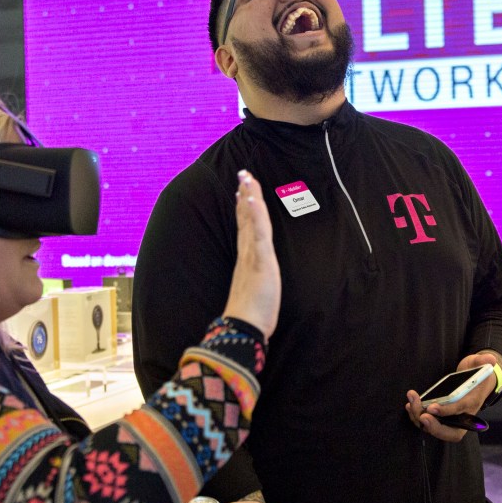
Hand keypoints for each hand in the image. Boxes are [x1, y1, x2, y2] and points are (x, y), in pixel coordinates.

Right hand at [222, 170, 280, 338]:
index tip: (243, 192)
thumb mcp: (255, 294)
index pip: (246, 228)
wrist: (245, 328)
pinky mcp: (259, 260)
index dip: (245, 210)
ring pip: (251, 219)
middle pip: (247, 218)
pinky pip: (257, 232)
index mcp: (247, 260)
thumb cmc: (251, 316)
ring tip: (246, 177)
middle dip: (246, 195)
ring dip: (249, 196)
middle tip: (243, 174)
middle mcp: (248, 253)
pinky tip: (251, 198)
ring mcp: (252, 254)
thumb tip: (250, 287)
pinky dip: (254, 214)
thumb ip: (252, 285)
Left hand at [405, 351, 501, 442]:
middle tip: (422, 415)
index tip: (432, 408)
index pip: (460, 411)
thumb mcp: (481, 363)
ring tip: (411, 403)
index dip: (446, 411)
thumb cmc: (477, 373)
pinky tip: (410, 404)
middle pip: (449, 432)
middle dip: (434, 427)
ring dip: (420, 419)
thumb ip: (484, 360)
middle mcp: (463, 416)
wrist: (477, 381)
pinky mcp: (442, 417)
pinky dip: (417, 417)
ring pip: (436, 428)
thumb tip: (490, 360)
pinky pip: (430, 423)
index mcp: (472, 403)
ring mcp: (451, 419)